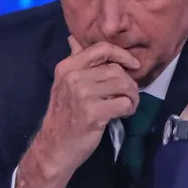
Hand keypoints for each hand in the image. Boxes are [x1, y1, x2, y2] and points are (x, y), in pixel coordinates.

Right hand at [15, 38, 139, 187]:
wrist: (54, 148)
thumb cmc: (64, 116)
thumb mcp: (64, 84)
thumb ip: (74, 62)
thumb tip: (74, 39)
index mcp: (67, 67)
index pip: (101, 49)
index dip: (122, 54)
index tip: (133, 64)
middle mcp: (73, 77)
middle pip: (116, 69)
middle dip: (129, 83)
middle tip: (128, 95)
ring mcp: (82, 95)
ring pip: (123, 84)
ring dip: (132, 96)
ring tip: (127, 105)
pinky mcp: (93, 113)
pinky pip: (124, 103)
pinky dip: (129, 109)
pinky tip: (123, 114)